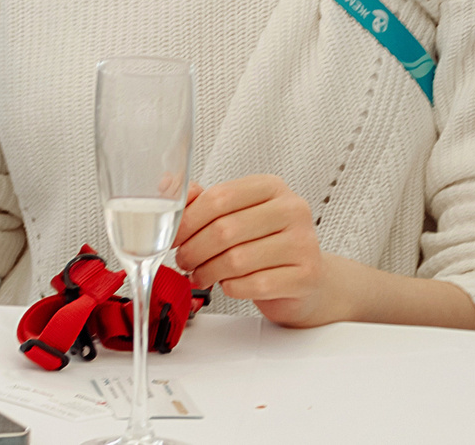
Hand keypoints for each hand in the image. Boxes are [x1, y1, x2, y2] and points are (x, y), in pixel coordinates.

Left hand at [172, 175, 342, 326]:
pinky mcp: (307, 276)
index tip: (173, 236)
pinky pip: (255, 284)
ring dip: (209, 271)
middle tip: (184, 260)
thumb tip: (168, 186)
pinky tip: (227, 285)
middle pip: (225, 229)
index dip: (188, 220)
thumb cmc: (265, 242)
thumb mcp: (235, 213)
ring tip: (200, 275)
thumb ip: (202, 199)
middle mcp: (292, 210)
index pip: (220, 197)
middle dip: (194, 249)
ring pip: (237, 260)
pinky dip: (231, 287)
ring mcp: (304, 243)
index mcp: (271, 187)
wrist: (305, 277)